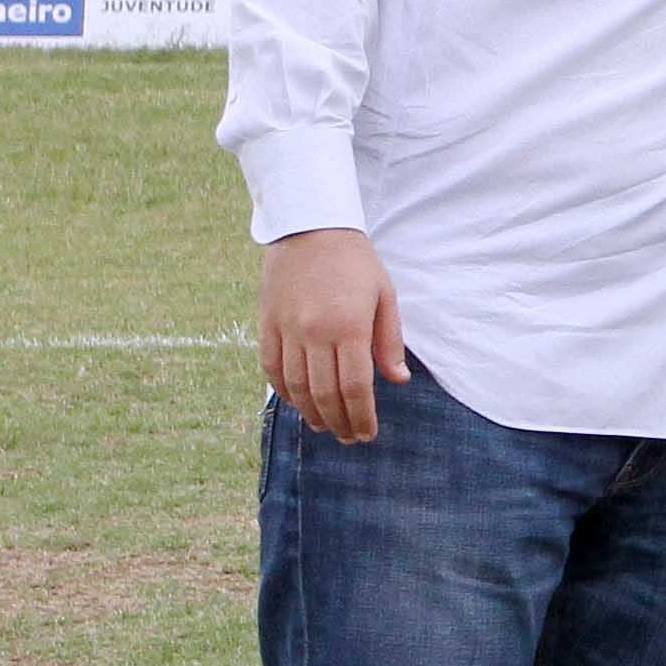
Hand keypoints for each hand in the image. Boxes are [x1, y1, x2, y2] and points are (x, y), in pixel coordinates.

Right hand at [260, 228, 407, 441]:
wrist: (310, 227)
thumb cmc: (356, 263)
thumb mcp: (384, 296)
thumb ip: (389, 341)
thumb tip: (397, 380)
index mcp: (349, 326)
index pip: (354, 387)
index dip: (361, 416)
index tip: (368, 433)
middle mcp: (315, 331)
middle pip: (325, 393)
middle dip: (339, 422)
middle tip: (349, 438)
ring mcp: (287, 328)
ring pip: (295, 386)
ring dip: (311, 413)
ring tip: (326, 427)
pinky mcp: (267, 322)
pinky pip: (271, 367)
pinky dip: (284, 391)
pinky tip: (298, 403)